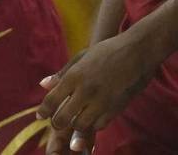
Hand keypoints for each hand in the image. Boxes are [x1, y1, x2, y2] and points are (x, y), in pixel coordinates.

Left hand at [37, 35, 158, 149]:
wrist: (136, 51)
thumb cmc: (106, 51)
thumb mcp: (80, 57)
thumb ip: (61, 74)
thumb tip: (42, 85)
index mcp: (74, 76)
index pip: (52, 100)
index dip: (44, 111)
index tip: (40, 116)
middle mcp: (85, 90)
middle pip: (63, 117)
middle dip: (57, 123)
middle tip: (56, 124)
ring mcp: (102, 101)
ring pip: (81, 125)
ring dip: (75, 126)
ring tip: (74, 121)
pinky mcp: (116, 108)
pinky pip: (99, 125)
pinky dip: (92, 125)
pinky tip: (91, 119)